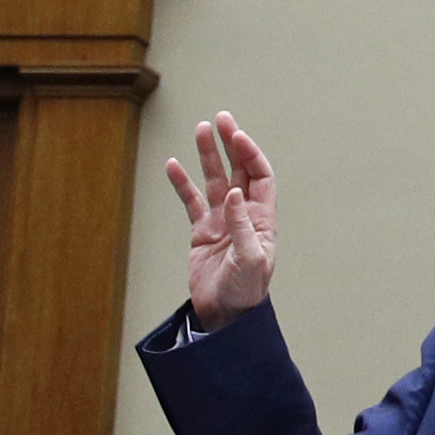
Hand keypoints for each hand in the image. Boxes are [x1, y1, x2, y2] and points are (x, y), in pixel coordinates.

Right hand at [164, 115, 278, 320]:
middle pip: (237, 170)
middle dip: (230, 144)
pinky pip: (190, 201)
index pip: (259, 176)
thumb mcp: (250, 260)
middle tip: (220, 118)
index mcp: (261, 218)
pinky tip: (173, 164)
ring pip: (213, 180)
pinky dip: (182, 183)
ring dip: (208, 155)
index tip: (235, 136)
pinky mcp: (201, 232)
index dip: (250, 154)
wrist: (224, 316)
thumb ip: (242, 227)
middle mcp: (242, 214)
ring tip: (200, 129)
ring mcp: (221, 221)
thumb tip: (233, 193)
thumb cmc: (245, 292)